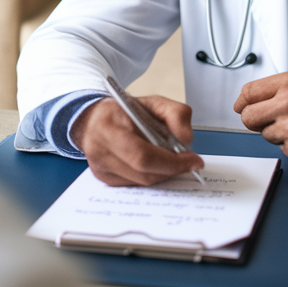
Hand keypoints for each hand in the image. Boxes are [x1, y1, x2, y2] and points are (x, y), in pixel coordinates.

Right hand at [69, 96, 203, 186]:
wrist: (94, 119)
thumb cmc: (125, 111)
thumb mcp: (154, 102)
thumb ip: (177, 115)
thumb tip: (186, 141)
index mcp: (109, 127)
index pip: (143, 156)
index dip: (172, 163)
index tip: (194, 161)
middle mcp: (99, 151)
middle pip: (144, 173)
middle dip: (171, 169)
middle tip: (188, 163)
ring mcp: (100, 168)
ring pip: (142, 182)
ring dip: (163, 173)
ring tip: (170, 158)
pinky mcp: (103, 179)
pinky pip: (136, 184)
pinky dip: (150, 175)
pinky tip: (154, 163)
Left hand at [233, 72, 287, 164]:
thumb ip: (278, 89)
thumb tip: (247, 101)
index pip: (248, 92)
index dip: (242, 103)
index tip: (243, 107)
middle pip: (248, 117)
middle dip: (254, 121)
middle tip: (268, 121)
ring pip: (265, 134)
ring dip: (278, 133)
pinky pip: (282, 148)